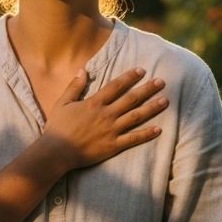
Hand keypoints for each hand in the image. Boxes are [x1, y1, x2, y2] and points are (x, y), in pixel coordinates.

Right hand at [43, 67, 167, 170]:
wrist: (56, 152)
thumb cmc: (57, 128)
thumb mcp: (62, 103)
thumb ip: (74, 86)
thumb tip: (83, 69)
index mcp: (94, 103)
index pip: (116, 86)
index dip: (130, 77)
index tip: (142, 70)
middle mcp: (105, 114)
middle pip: (131, 99)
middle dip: (147, 89)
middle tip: (161, 82)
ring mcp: (111, 130)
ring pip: (136, 117)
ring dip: (152, 108)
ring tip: (165, 101)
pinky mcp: (113, 145)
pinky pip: (133, 139)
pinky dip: (146, 134)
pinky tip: (159, 129)